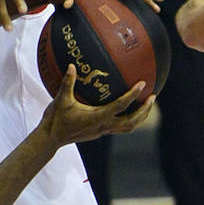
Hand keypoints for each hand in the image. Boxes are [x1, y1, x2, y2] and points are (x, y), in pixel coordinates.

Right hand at [40, 65, 154, 146]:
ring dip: (140, 117)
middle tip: (152, 97)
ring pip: (128, 127)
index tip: (142, 84)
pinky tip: (126, 109)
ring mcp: (102, 131)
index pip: (120, 106)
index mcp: (97, 117)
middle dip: (144, 110)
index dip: (132, 95)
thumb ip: (67, 83)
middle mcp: (103, 126)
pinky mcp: (99, 132)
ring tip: (146, 105)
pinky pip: (119, 126)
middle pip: (132, 121)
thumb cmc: (55, 119)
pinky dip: (127, 119)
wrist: (51, 139)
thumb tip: (71, 65)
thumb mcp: (60, 99)